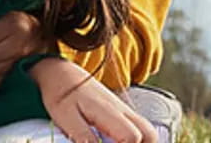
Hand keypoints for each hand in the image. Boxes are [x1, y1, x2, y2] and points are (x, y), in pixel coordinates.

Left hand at [29, 58, 156, 142]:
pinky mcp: (121, 112)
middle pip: (149, 135)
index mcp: (109, 111)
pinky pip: (138, 128)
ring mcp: (124, 110)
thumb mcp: (66, 118)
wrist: (60, 74)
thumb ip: (84, 137)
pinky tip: (114, 140)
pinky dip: (134, 139)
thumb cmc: (61, 94)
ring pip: (147, 132)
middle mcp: (122, 110)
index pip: (132, 137)